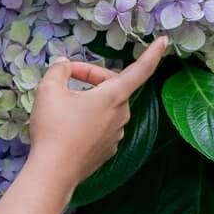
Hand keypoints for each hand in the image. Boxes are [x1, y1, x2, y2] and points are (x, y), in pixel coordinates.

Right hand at [28, 37, 167, 187]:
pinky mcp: (108, 150)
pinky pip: (102, 125)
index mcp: (114, 96)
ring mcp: (116, 135)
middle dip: (91, 77)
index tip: (164, 41)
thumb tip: (63, 65)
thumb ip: (58, 71)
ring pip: (107, 106)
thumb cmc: (54, 128)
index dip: (153, 53)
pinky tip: (68, 125)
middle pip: (113, 86)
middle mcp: (121, 115)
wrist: (53, 173)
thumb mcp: (49, 91)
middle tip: (66, 77)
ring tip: (63, 103)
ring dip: (90, 99)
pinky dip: (89, 118)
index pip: (140, 69)